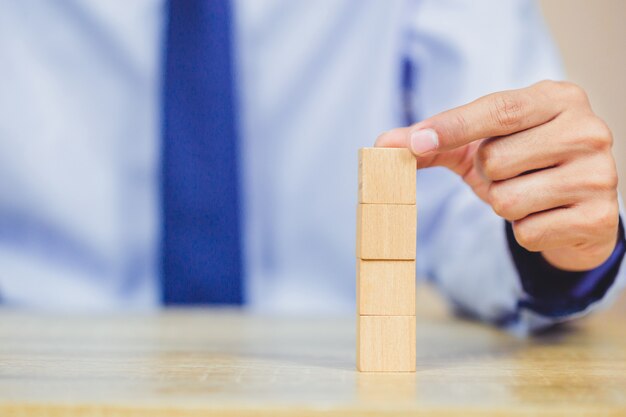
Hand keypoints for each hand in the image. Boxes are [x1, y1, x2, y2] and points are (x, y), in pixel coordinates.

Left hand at [376, 80, 619, 270]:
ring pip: (507, 200)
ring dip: (504, 205)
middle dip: (489, 175)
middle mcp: (587, 130)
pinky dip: (524, 231)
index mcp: (558, 99)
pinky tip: (545, 217)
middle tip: (511, 174)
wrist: (573, 209)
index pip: (498, 109)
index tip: (417, 141)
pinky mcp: (598, 218)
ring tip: (529, 195)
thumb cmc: (522, 166)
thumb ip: (433, 142)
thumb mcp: (480, 146)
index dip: (453, 127)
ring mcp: (599, 174)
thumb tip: (382, 144)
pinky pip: (527, 232)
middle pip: (495, 160)